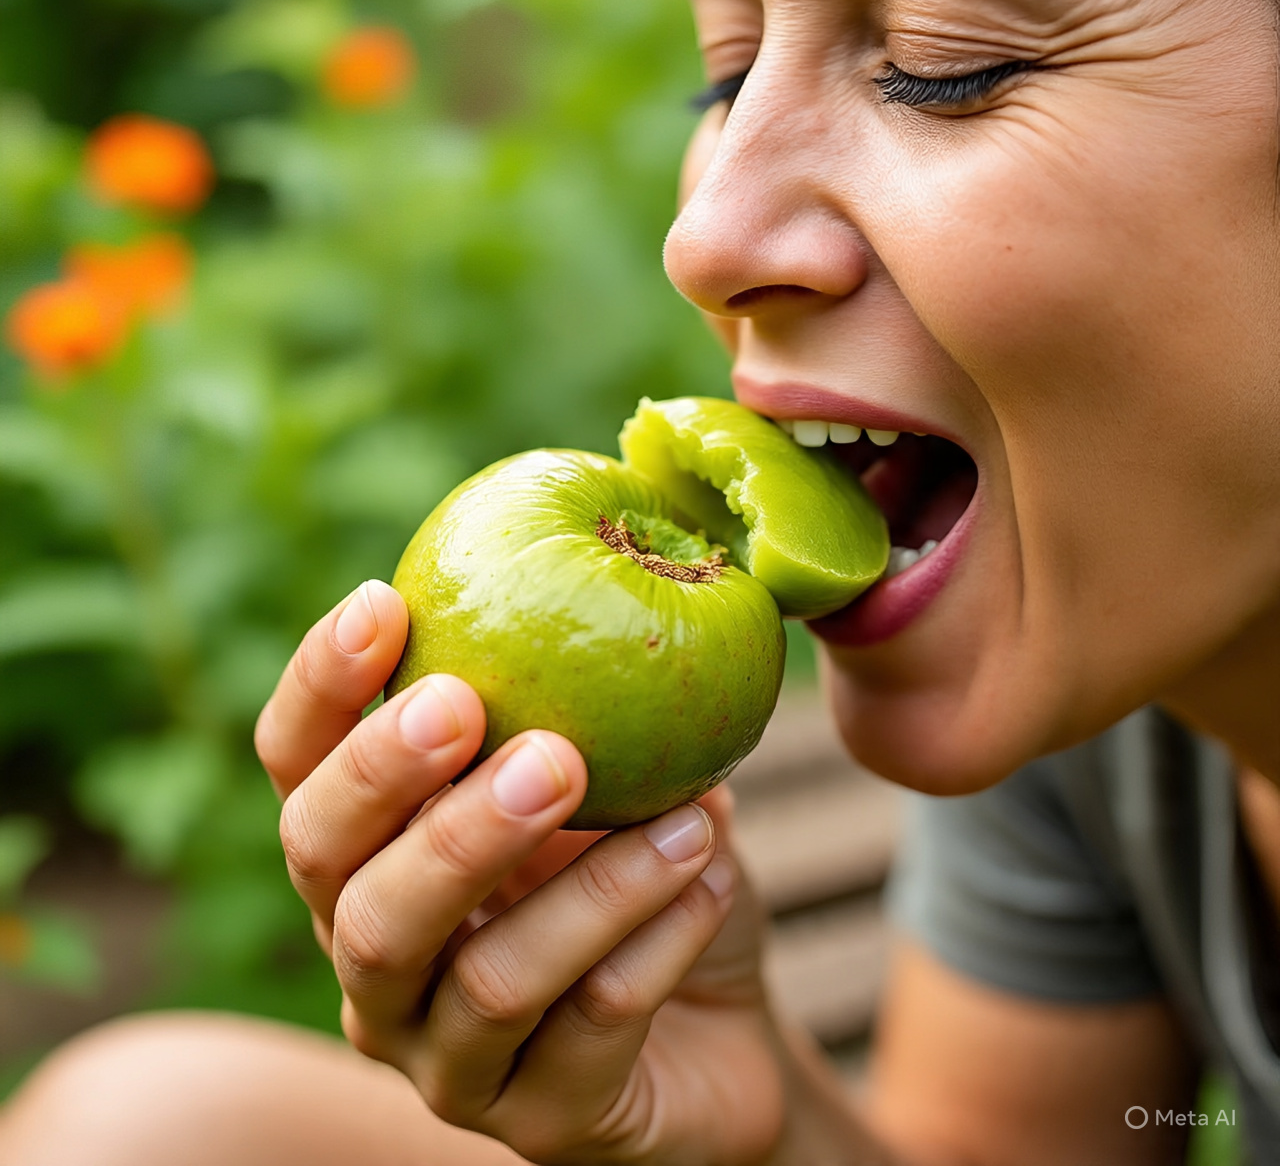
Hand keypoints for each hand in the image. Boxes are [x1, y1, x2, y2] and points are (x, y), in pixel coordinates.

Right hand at [255, 580, 790, 1165]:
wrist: (723, 1033)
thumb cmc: (646, 877)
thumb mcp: (617, 779)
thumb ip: (589, 703)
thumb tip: (617, 576)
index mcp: (373, 862)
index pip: (297, 775)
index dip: (320, 690)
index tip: (381, 602)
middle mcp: (380, 967)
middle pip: (343, 884)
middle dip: (406, 789)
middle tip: (490, 717)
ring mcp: (446, 1061)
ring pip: (478, 973)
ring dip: (585, 883)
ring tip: (685, 817)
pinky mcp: (538, 1128)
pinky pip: (587, 1032)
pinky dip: (654, 944)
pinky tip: (713, 879)